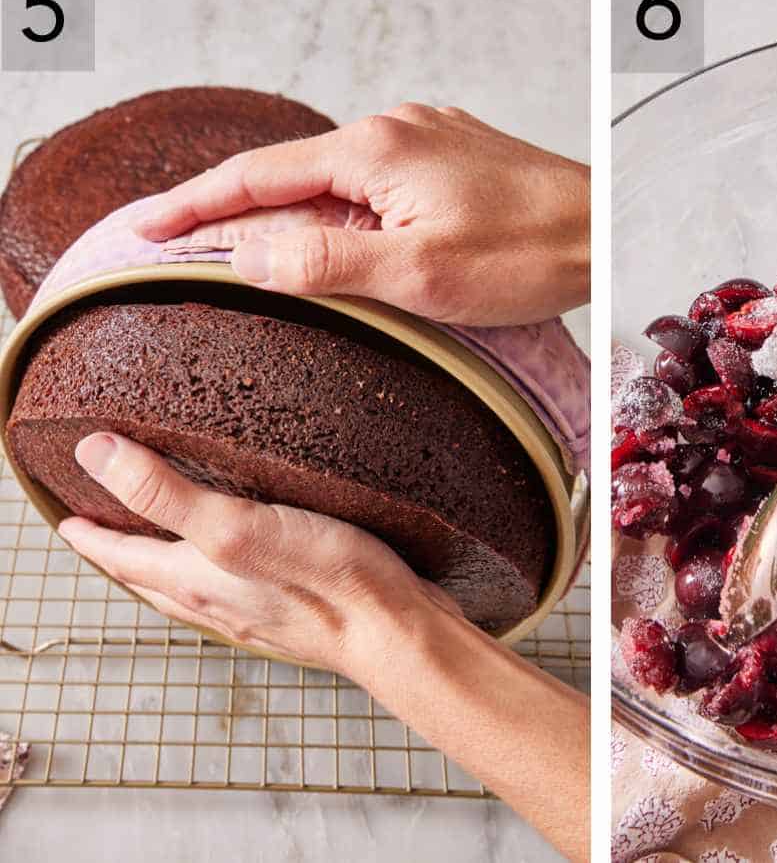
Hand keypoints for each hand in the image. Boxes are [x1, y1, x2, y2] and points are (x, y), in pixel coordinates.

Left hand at [57, 432, 458, 674]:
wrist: (397, 632)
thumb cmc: (328, 582)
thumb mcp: (238, 526)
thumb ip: (165, 494)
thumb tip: (95, 455)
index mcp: (195, 581)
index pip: (122, 558)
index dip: (91, 536)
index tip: (68, 520)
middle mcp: (220, 603)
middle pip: (153, 580)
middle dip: (125, 554)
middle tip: (109, 530)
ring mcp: (259, 612)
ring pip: (195, 589)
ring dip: (169, 568)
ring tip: (169, 543)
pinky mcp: (297, 609)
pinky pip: (239, 591)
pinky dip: (222, 573)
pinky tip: (251, 559)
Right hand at [133, 104, 589, 326]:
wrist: (602, 231)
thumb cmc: (526, 253)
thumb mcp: (419, 275)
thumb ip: (329, 264)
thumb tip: (251, 258)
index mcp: (373, 151)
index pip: (257, 175)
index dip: (194, 203)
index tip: (145, 226)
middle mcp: (393, 130)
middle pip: (292, 173)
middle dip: (239, 210)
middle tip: (190, 248)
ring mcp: (425, 139)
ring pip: (337, 180)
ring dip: (298, 216)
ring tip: (266, 260)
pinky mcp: (450, 157)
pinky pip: (376, 182)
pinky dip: (346, 212)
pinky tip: (348, 244)